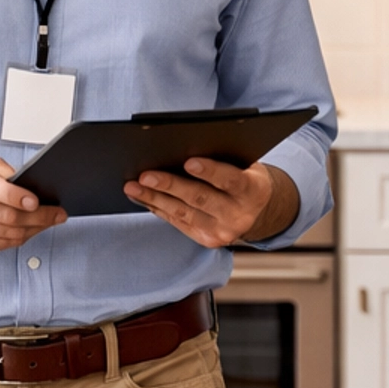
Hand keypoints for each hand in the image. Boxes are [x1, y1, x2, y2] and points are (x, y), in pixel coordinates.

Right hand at [0, 152, 65, 256]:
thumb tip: (26, 182)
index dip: (15, 195)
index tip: (36, 199)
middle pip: (7, 217)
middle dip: (39, 216)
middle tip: (59, 213)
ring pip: (9, 234)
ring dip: (35, 229)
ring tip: (51, 221)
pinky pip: (3, 245)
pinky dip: (21, 238)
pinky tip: (32, 229)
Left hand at [125, 158, 298, 249]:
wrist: (256, 208)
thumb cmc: (243, 175)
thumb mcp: (243, 164)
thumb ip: (222, 158)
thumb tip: (180, 147)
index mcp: (253, 190)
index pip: (231, 179)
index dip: (210, 171)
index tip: (189, 161)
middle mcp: (239, 215)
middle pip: (200, 199)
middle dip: (170, 186)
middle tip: (145, 176)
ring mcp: (223, 232)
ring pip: (183, 213)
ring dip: (154, 198)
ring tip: (132, 187)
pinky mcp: (207, 240)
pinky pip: (178, 222)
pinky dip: (158, 208)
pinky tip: (142, 197)